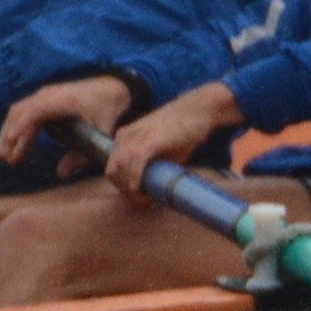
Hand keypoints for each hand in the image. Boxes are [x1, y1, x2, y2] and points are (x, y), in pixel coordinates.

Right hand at [0, 72, 137, 172]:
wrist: (111, 89)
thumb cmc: (106, 109)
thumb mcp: (100, 132)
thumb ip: (82, 154)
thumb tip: (61, 173)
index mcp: (62, 100)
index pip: (34, 111)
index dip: (21, 127)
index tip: (10, 143)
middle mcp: (48, 95)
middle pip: (20, 112)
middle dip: (8, 135)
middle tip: (0, 157)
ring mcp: (44, 96)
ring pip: (19, 113)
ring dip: (9, 134)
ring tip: (4, 157)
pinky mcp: (44, 102)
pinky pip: (26, 115)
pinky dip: (18, 131)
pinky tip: (16, 150)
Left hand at [100, 83, 245, 200]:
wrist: (198, 110)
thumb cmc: (182, 132)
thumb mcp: (160, 150)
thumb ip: (150, 166)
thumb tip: (149, 189)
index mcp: (125, 137)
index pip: (112, 168)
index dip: (122, 187)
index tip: (138, 197)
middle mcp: (125, 136)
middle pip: (112, 172)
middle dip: (124, 190)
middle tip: (142, 201)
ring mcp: (136, 136)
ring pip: (120, 170)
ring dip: (130, 189)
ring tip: (145, 198)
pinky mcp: (149, 139)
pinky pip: (134, 163)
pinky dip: (135, 179)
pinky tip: (142, 190)